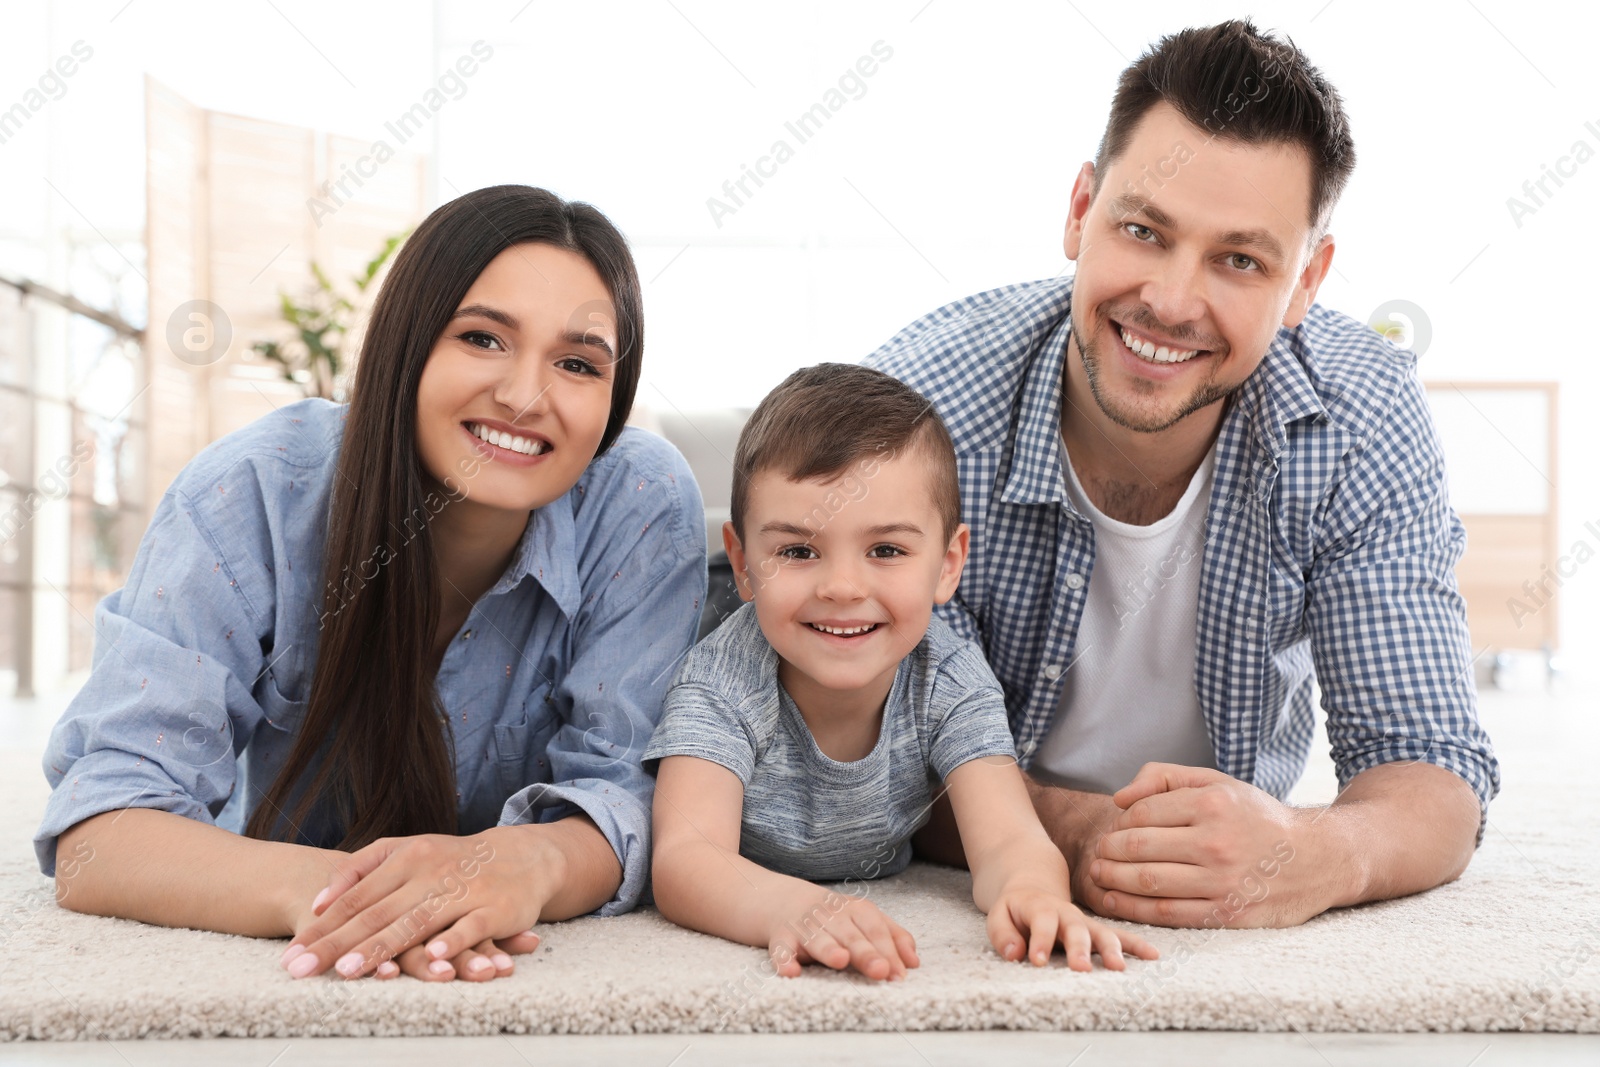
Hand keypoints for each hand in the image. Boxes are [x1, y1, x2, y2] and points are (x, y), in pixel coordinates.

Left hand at [279, 825, 558, 980]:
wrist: (523, 855)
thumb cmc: (453, 860)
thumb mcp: (407, 850)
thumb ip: (361, 870)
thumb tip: (317, 902)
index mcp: (406, 858)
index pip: (355, 896)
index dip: (323, 926)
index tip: (293, 953)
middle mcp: (430, 873)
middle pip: (377, 913)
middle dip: (338, 943)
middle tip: (303, 969)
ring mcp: (463, 889)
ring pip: (418, 921)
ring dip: (384, 947)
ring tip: (351, 969)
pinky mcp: (494, 908)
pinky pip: (471, 926)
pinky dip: (453, 940)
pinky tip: (433, 956)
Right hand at [767, 890, 919, 981]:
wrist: (785, 901)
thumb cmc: (836, 917)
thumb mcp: (866, 919)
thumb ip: (893, 937)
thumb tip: (914, 963)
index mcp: (856, 910)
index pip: (876, 930)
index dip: (889, 952)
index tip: (900, 975)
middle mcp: (831, 916)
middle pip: (851, 936)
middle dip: (866, 953)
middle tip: (881, 971)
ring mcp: (805, 927)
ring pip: (818, 940)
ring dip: (828, 949)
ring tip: (840, 960)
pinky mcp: (782, 939)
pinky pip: (781, 950)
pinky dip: (784, 961)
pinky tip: (790, 972)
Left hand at [987, 881, 1158, 969]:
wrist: (1034, 887)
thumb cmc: (1015, 909)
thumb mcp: (999, 915)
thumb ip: (1002, 934)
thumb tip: (1014, 954)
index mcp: (1040, 908)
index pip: (1041, 923)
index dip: (1040, 941)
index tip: (1037, 960)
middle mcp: (1067, 914)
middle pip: (1076, 929)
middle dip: (1079, 948)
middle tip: (1081, 968)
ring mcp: (1085, 923)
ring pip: (1102, 932)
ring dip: (1111, 949)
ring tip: (1118, 967)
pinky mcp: (1097, 931)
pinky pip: (1119, 936)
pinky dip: (1136, 945)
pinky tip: (1153, 955)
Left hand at [1088, 763, 1308, 927]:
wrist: (1316, 858)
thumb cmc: (1256, 817)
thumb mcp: (1217, 782)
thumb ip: (1166, 778)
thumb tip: (1120, 798)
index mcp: (1212, 804)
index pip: (1143, 814)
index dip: (1118, 824)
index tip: (1112, 830)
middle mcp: (1216, 843)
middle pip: (1139, 848)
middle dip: (1108, 852)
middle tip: (1097, 854)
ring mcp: (1222, 881)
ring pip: (1149, 883)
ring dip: (1113, 880)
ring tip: (1098, 875)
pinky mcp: (1228, 914)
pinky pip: (1169, 914)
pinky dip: (1134, 909)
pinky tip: (1115, 900)